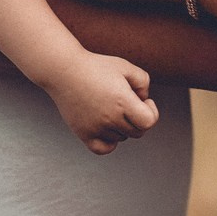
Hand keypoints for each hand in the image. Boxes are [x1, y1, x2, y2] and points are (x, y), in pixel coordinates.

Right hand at [44, 52, 159, 154]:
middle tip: (129, 104)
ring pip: (121, 138)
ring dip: (122, 126)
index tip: (144, 101)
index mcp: (122, 101)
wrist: (65, 70)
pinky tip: (107, 127)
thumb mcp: (125, 66)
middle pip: (137, 132)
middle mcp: (110, 117)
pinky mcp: (83, 133)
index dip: (151, 112)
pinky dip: (110, 142)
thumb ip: (143, 82)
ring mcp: (96, 128)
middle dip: (138, 118)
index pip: (148, 122)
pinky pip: (103, 149)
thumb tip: (143, 100)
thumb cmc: (95, 66)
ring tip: (112, 107)